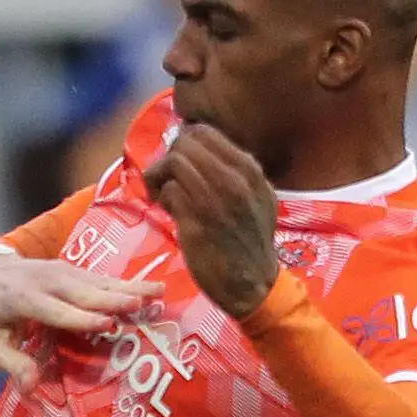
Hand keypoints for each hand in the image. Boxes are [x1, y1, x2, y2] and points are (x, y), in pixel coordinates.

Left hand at [0, 251, 155, 389]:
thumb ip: (10, 363)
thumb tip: (31, 387)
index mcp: (22, 299)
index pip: (54, 310)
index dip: (80, 318)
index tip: (107, 324)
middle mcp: (46, 281)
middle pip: (82, 291)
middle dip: (112, 298)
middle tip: (142, 306)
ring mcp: (62, 271)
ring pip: (98, 281)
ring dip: (129, 287)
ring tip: (158, 292)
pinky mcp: (74, 270)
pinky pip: (102, 278)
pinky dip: (127, 283)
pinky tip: (151, 288)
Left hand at [139, 123, 281, 315]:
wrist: (252, 285)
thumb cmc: (248, 242)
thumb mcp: (256, 199)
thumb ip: (233, 172)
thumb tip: (195, 151)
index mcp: (249, 170)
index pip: (204, 131)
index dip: (183, 145)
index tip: (179, 164)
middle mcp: (235, 180)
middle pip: (184, 143)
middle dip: (168, 158)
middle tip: (166, 181)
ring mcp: (216, 200)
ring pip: (174, 163)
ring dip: (160, 178)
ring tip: (164, 197)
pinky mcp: (196, 222)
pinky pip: (169, 191)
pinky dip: (163, 199)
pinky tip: (170, 213)